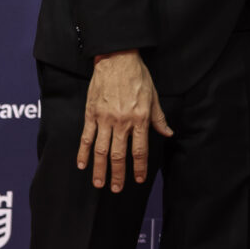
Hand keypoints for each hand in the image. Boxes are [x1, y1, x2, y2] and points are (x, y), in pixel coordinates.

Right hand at [76, 50, 173, 192]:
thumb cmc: (138, 77)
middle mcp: (122, 122)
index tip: (139, 179)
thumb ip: (159, 118)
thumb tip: (168, 133)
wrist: (117, 59)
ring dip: (100, 169)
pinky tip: (81, 164)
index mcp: (140, 119)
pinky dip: (83, 152)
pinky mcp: (91, 114)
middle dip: (118, 174)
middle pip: (119, 155)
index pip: (140, 150)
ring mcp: (104, 119)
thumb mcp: (154, 97)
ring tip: (99, 183)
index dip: (140, 167)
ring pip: (101, 150)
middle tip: (116, 189)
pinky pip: (86, 137)